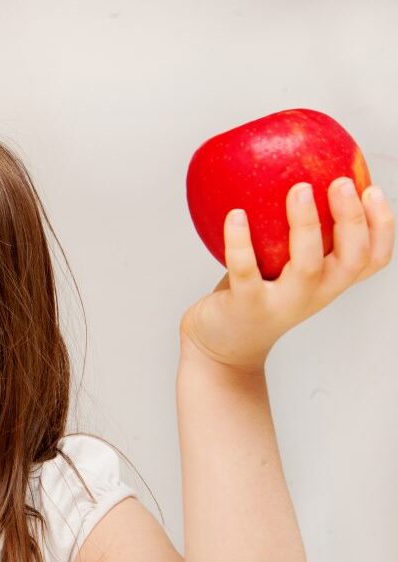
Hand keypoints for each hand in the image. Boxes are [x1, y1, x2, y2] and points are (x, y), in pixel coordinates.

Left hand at [179, 176, 393, 370]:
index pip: (373, 258)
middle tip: (341, 181)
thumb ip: (294, 236)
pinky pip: (245, 270)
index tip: (374, 188)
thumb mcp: (284, 267)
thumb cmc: (255, 296)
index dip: (382, 226)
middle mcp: (314, 294)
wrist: (222, 347)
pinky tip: (236, 214)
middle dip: (352, 218)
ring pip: (306, 264)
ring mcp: (282, 302)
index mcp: (329, 282)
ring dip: (306, 224)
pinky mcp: (247, 306)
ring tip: (298, 188)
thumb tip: (293, 173)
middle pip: (351, 258)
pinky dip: (240, 241)